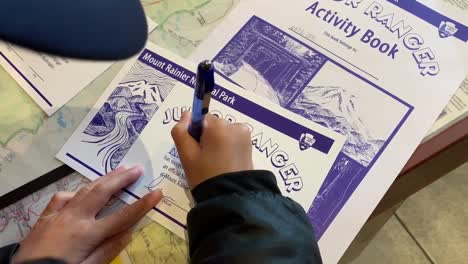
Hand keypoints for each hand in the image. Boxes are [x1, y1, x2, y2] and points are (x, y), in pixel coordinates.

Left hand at [13, 166, 161, 263]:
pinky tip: (81, 192)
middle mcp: (75, 218)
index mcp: (88, 233)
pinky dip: (75, 192)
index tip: (157, 192)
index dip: (142, 204)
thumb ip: (108, 250)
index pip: (122, 216)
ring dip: (104, 179)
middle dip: (122, 179)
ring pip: (85, 189)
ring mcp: (59, 214)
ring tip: (119, 170)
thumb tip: (129, 232)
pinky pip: (62, 197)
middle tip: (137, 168)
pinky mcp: (46, 216)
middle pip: (103, 192)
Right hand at [171, 112, 253, 187]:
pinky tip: (225, 163)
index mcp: (219, 126)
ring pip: (223, 132)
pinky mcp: (250, 145)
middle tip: (204, 160)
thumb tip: (186, 114)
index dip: (195, 134)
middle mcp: (235, 125)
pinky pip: (233, 139)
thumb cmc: (205, 176)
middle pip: (213, 125)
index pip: (201, 120)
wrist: (231, 197)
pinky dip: (227, 147)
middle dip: (207, 138)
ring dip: (217, 142)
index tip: (196, 151)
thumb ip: (181, 131)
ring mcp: (245, 135)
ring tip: (215, 163)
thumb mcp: (187, 155)